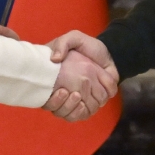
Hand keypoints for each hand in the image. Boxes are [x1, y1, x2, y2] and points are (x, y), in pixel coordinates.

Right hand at [0, 26, 114, 120]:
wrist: (108, 54)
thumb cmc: (88, 46)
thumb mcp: (75, 38)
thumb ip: (64, 43)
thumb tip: (55, 59)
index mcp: (55, 80)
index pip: (46, 98)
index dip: (51, 101)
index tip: (62, 90)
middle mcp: (63, 93)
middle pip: (58, 111)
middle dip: (64, 106)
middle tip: (74, 94)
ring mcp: (76, 100)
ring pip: (70, 116)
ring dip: (74, 109)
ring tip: (78, 96)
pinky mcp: (88, 104)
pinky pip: (84, 116)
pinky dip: (85, 112)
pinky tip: (86, 104)